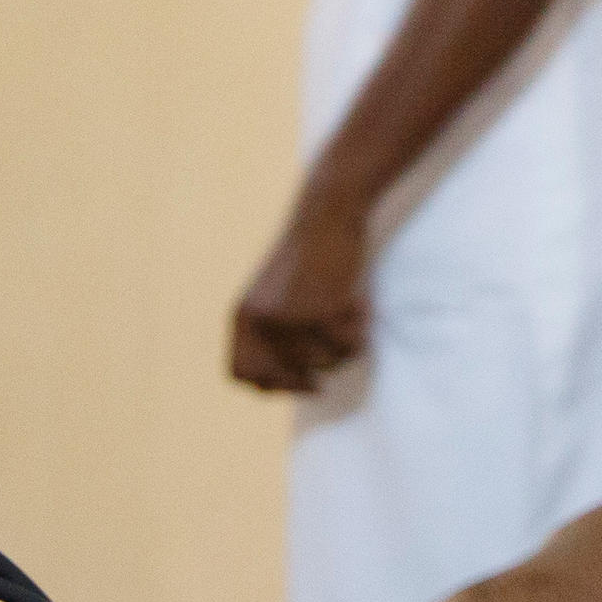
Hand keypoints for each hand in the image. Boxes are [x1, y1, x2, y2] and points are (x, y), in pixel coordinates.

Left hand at [228, 197, 370, 392]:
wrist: (328, 215)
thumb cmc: (311, 254)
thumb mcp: (277, 294)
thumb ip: (272, 334)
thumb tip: (278, 386)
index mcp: (243, 314)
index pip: (241, 372)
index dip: (267, 385)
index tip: (294, 384)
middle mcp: (260, 320)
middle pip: (283, 377)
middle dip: (304, 383)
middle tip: (320, 385)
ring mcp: (289, 318)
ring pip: (321, 363)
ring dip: (342, 347)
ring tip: (349, 315)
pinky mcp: (320, 313)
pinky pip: (348, 347)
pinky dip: (360, 330)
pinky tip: (360, 303)